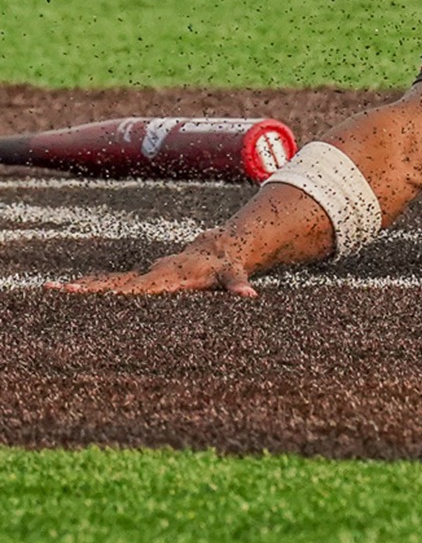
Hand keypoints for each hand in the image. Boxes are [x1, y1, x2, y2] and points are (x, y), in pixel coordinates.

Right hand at [50, 242, 257, 297]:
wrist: (223, 247)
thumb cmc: (227, 265)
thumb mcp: (234, 275)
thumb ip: (238, 285)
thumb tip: (249, 296)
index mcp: (167, 277)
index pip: (137, 288)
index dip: (115, 293)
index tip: (91, 293)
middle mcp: (153, 275)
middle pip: (115, 284)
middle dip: (87, 288)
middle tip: (56, 290)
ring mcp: (148, 275)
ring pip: (111, 282)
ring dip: (84, 288)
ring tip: (52, 290)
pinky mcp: (147, 278)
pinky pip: (118, 284)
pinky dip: (97, 288)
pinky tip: (74, 291)